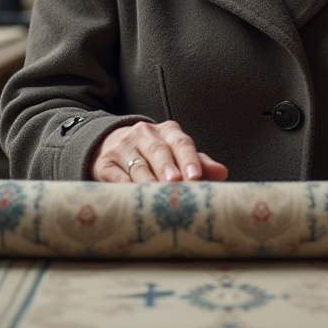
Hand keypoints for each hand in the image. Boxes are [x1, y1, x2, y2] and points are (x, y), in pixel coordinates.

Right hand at [90, 120, 228, 182]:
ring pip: (138, 164)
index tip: (196, 176)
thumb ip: (198, 163)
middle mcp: (144, 134)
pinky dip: (124, 185)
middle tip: (176, 183)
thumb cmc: (153, 155)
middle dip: (168, 168)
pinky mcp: (104, 162)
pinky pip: (115, 175)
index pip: (181, 142)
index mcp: (167, 131)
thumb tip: (223, 172)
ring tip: (157, 194)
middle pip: (159, 151)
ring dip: (148, 179)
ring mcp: (123, 147)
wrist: (110, 145)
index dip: (189, 159)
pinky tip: (132, 195)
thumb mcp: (175, 153)